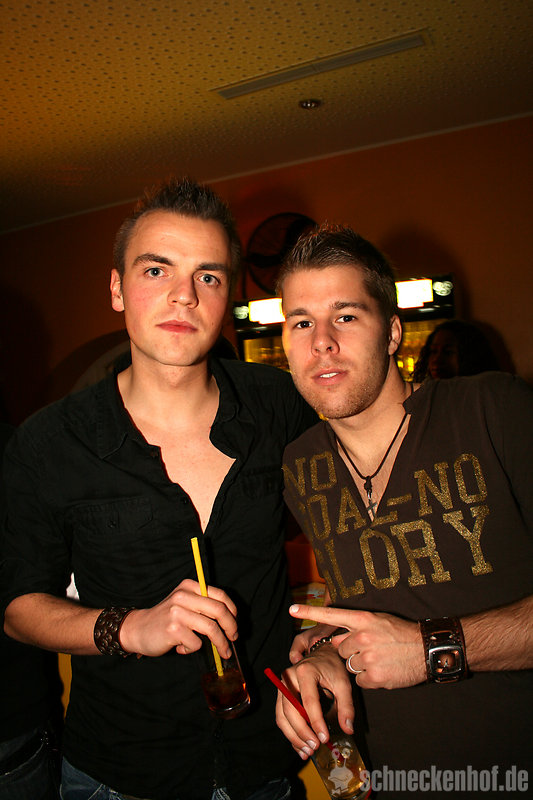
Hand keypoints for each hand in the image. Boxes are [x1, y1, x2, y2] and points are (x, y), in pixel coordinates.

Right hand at [120, 579, 237, 657]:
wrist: (138, 629)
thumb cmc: (166, 619)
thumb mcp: (183, 603)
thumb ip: (202, 606)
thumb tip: (231, 621)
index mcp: (189, 586)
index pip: (220, 595)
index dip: (233, 611)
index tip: (235, 624)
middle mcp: (183, 596)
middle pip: (219, 611)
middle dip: (231, 627)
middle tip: (234, 639)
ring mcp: (177, 612)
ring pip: (211, 629)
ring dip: (221, 644)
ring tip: (223, 652)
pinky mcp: (173, 629)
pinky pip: (196, 643)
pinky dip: (193, 649)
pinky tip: (182, 648)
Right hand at [275, 645, 354, 759]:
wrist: (322, 655)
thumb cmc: (332, 668)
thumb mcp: (343, 684)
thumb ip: (346, 706)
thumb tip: (348, 729)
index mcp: (305, 672)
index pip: (309, 701)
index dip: (316, 721)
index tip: (324, 738)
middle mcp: (289, 678)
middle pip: (290, 710)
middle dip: (302, 732)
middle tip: (315, 746)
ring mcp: (282, 687)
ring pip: (282, 716)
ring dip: (294, 737)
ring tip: (308, 751)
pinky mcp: (281, 696)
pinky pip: (282, 718)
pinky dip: (290, 734)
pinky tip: (301, 747)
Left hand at [289, 604, 425, 688]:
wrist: (427, 649)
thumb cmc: (402, 634)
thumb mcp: (379, 621)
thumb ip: (357, 627)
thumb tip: (337, 638)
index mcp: (363, 619)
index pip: (332, 615)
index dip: (310, 612)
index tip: (292, 609)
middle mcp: (363, 636)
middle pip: (341, 648)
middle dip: (352, 651)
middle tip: (373, 649)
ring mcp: (368, 656)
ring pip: (351, 666)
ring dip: (362, 666)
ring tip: (381, 660)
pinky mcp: (374, 676)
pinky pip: (360, 681)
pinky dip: (370, 679)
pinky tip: (384, 672)